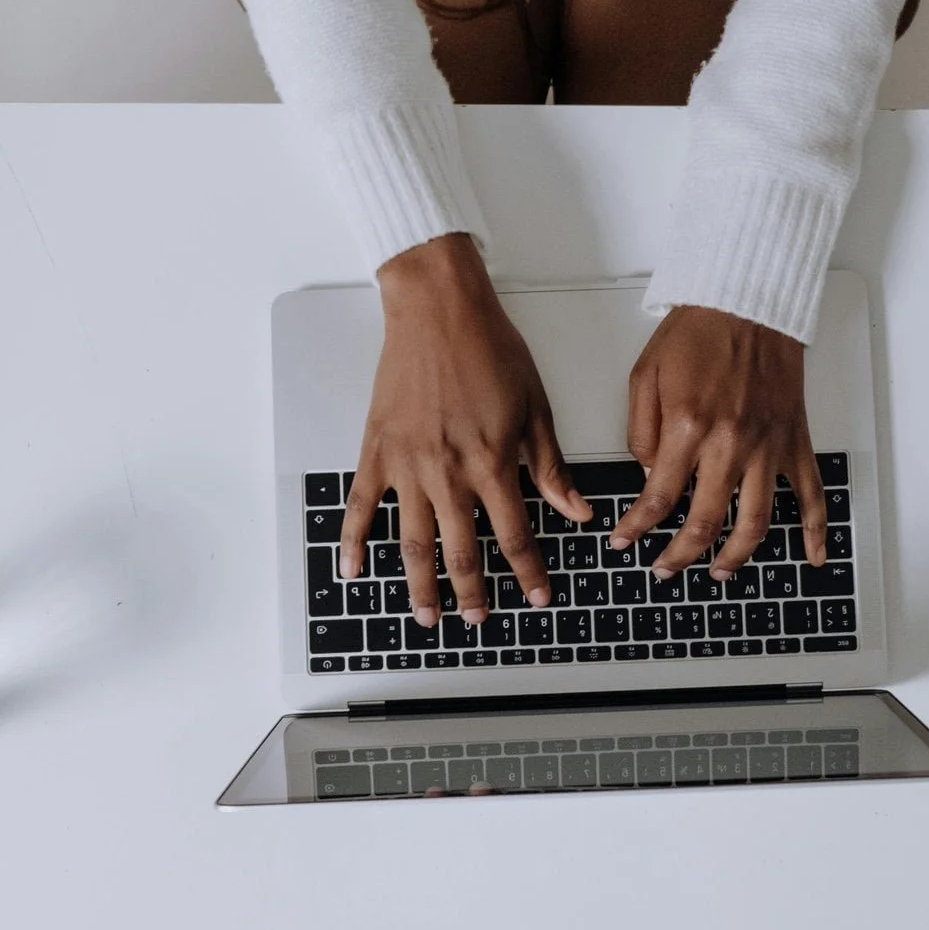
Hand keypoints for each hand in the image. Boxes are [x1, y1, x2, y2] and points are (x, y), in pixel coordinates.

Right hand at [338, 235, 592, 624]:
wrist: (437, 309)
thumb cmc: (488, 348)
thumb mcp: (535, 408)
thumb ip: (550, 467)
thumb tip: (576, 511)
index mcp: (491, 462)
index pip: (514, 535)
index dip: (528, 572)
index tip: (538, 595)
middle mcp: (447, 472)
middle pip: (460, 551)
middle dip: (472, 593)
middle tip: (477, 620)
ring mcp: (407, 465)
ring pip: (412, 541)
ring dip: (419, 585)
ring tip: (426, 616)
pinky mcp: (377, 450)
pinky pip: (361, 506)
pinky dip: (353, 541)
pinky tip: (352, 571)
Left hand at [608, 306, 828, 578]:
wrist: (748, 301)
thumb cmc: (697, 331)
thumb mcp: (645, 376)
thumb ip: (641, 432)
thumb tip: (648, 476)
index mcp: (689, 428)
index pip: (657, 498)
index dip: (636, 529)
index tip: (624, 542)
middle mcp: (730, 444)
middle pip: (705, 522)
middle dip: (678, 556)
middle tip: (664, 568)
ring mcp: (767, 447)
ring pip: (755, 522)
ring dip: (735, 557)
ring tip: (718, 573)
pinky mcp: (794, 441)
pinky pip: (810, 494)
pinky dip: (815, 531)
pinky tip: (811, 557)